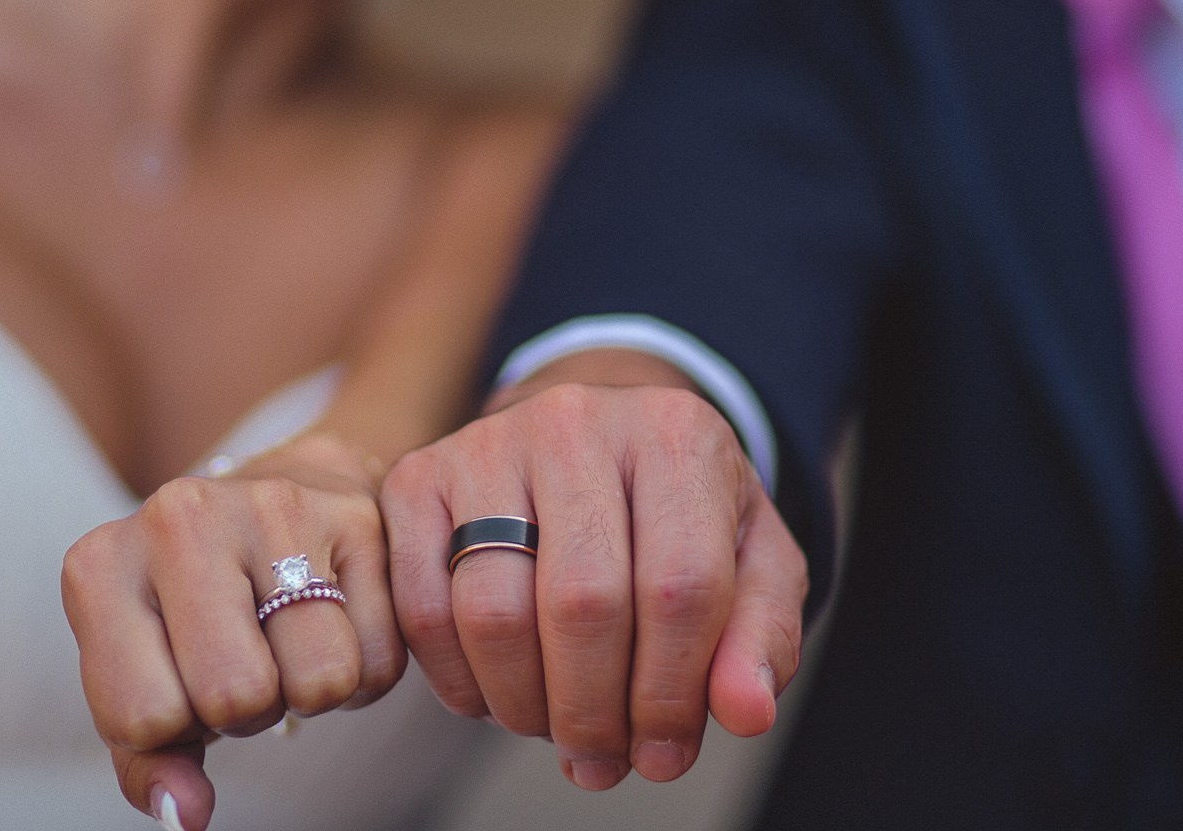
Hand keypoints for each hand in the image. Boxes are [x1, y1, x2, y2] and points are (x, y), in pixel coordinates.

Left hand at [62, 433, 404, 830]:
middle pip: (238, 696)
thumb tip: (187, 814)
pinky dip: (363, 669)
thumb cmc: (188, 614)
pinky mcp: (352, 514)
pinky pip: (379, 657)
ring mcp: (271, 506)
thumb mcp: (141, 681)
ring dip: (311, 691)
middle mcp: (180, 517)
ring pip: (321, 680)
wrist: (269, 497)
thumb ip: (149, 761)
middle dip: (248, 710)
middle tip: (243, 663)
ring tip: (286, 641)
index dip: (177, 727)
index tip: (182, 681)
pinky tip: (332, 620)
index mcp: (101, 565)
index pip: (145, 717)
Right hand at [380, 354, 807, 791]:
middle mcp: (576, 421)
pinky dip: (456, 681)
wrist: (594, 439)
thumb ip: (764, 636)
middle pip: (583, 603)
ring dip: (524, 705)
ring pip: (493, 612)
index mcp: (676, 434)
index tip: (667, 755)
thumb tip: (746, 713)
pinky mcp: (418, 476)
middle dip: (594, 712)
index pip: (681, 585)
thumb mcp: (752, 560)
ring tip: (554, 727)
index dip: (673, 693)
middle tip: (603, 760)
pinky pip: (422, 608)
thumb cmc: (679, 513)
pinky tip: (496, 697)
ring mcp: (488, 443)